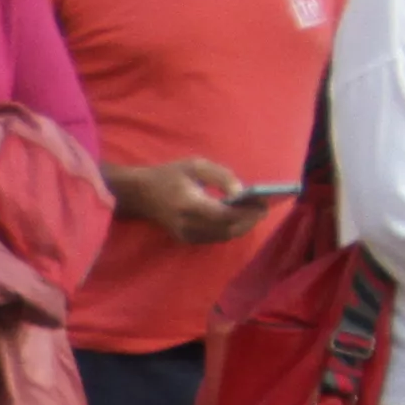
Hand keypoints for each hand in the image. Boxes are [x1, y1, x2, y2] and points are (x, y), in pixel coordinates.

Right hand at [106, 157, 269, 245]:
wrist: (140, 194)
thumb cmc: (169, 175)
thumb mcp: (196, 165)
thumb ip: (221, 176)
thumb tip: (242, 192)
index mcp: (188, 204)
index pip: (224, 215)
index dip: (246, 213)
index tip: (263, 204)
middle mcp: (187, 225)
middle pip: (228, 230)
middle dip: (249, 220)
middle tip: (263, 208)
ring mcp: (186, 235)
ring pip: (224, 236)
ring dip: (242, 226)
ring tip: (255, 212)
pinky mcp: (188, 239)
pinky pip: (216, 237)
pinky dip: (231, 228)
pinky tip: (239, 217)